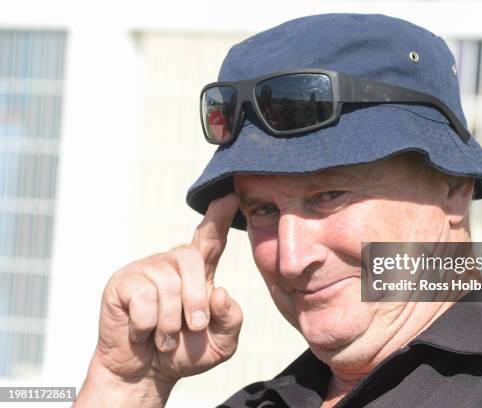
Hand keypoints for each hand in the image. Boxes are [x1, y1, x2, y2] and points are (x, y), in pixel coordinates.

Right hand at [82, 194, 242, 402]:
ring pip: (167, 285)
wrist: (145, 374)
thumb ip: (231, 319)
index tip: (230, 196)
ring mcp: (146, 270)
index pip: (211, 238)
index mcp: (199, 272)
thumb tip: (220, 292)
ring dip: (170, 322)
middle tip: (195, 327)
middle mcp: (173, 264)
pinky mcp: (122, 282)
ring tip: (164, 337)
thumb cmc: (185, 352)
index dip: (219, 217)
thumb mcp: (221, 342)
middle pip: (191, 259)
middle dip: (196, 298)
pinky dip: (147, 325)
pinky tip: (142, 331)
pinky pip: (142, 298)